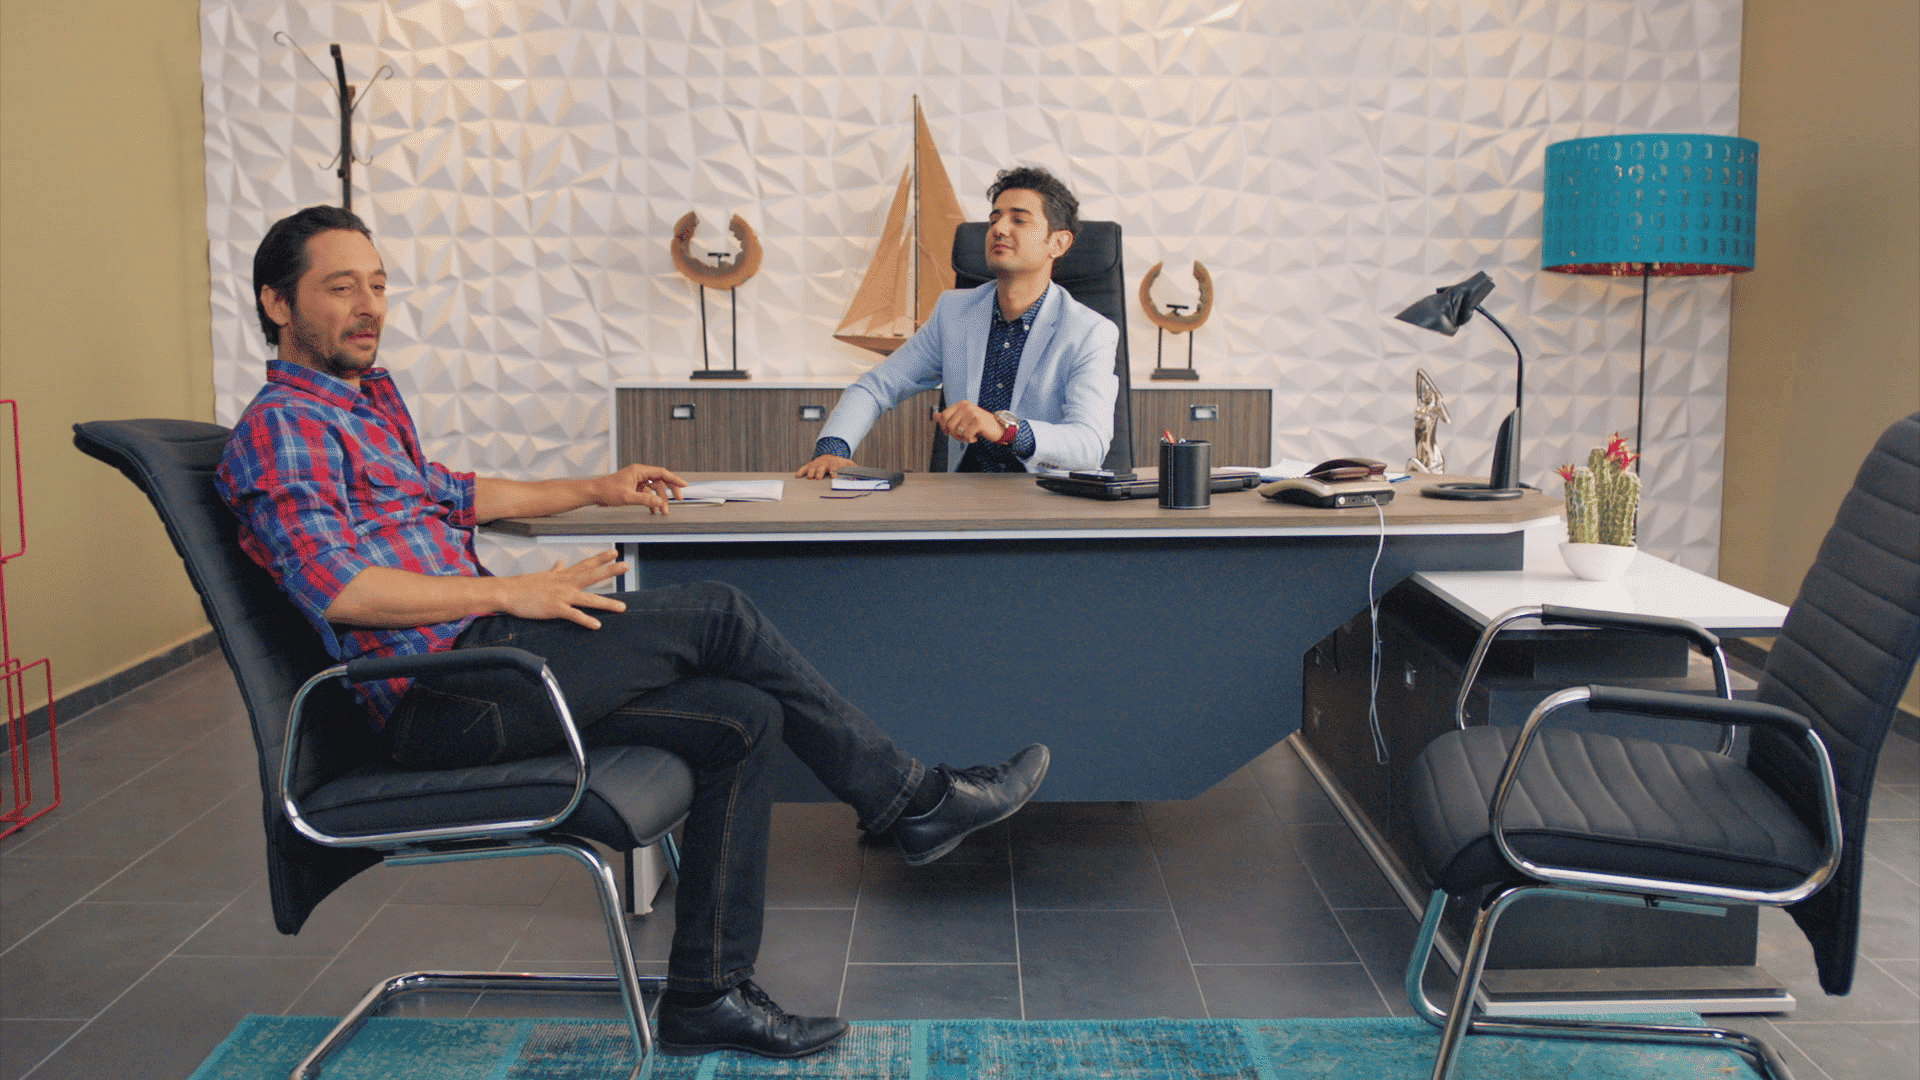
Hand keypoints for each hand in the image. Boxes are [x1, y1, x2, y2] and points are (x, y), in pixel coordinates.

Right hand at [496, 550, 628, 629]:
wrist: (508, 592)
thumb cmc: (524, 585)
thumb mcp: (544, 575)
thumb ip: (556, 570)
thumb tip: (560, 562)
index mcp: (564, 575)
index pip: (586, 564)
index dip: (600, 558)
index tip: (614, 552)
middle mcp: (566, 583)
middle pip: (592, 575)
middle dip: (610, 571)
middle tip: (626, 566)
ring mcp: (562, 596)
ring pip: (588, 598)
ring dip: (606, 603)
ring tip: (622, 607)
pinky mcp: (555, 608)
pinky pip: (574, 615)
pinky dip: (586, 620)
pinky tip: (597, 625)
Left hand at [588, 464, 685, 514]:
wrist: (595, 493)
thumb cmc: (607, 491)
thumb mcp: (628, 497)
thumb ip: (646, 500)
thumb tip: (661, 503)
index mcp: (639, 471)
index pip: (662, 473)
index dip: (674, 479)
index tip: (684, 485)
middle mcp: (640, 474)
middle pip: (660, 481)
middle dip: (669, 492)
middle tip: (677, 500)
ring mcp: (637, 481)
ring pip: (654, 490)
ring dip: (659, 500)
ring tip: (663, 512)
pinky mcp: (634, 488)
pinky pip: (647, 494)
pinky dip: (651, 503)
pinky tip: (653, 511)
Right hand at [796, 453, 853, 478]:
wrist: (828, 456)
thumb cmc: (838, 463)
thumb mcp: (847, 463)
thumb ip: (854, 468)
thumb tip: (862, 472)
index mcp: (834, 463)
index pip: (834, 467)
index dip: (834, 471)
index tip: (834, 476)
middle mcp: (824, 464)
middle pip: (821, 468)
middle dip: (820, 472)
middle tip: (819, 477)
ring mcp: (816, 465)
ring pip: (812, 468)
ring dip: (811, 472)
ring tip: (810, 477)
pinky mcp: (809, 466)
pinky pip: (804, 468)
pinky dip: (800, 471)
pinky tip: (798, 476)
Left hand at [935, 400, 1004, 443]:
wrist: (999, 428)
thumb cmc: (980, 424)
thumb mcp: (963, 419)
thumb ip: (949, 417)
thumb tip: (935, 415)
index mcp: (961, 404)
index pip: (944, 416)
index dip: (945, 427)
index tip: (954, 432)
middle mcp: (966, 406)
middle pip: (949, 425)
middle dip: (954, 434)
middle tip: (963, 436)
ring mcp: (972, 413)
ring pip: (957, 431)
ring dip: (963, 438)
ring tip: (970, 436)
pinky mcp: (978, 422)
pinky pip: (966, 435)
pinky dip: (970, 439)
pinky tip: (976, 437)